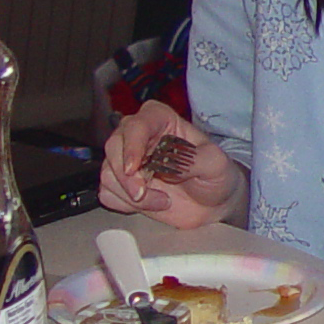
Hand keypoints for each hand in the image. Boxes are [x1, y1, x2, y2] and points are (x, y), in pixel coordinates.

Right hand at [98, 101, 242, 227]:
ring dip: (131, 194)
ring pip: (108, 173)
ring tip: (163, 200)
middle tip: (144, 194)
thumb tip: (168, 165)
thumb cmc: (215, 176)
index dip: (132, 146)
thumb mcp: (216, 164)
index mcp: (160, 119)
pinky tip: (151, 204)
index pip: (137, 125)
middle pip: (114, 147)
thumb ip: (194, 160)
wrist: (214, 204)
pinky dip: (125, 204)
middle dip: (126, 176)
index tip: (134, 169)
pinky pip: (107, 192)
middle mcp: (138, 136)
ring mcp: (127, 160)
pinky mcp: (122, 184)